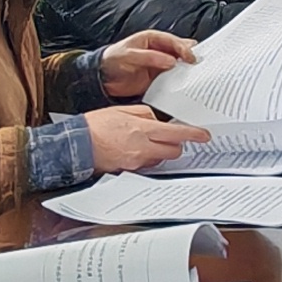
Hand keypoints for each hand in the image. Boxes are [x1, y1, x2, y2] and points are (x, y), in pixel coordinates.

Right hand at [85, 104, 210, 173]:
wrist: (77, 145)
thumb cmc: (96, 126)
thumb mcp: (122, 110)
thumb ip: (144, 113)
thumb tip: (157, 120)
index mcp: (142, 129)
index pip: (176, 134)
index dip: (193, 135)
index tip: (204, 135)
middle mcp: (142, 147)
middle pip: (173, 150)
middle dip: (176, 144)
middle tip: (170, 137)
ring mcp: (136, 161)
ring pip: (161, 158)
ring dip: (160, 151)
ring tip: (145, 141)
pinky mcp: (129, 170)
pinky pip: (147, 164)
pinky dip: (147, 157)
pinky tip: (135, 149)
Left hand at [98, 30, 197, 100]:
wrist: (102, 79)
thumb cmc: (112, 60)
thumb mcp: (128, 55)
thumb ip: (149, 57)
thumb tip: (170, 61)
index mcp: (153, 39)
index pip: (173, 41)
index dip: (184, 48)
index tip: (191, 58)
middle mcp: (159, 50)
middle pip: (181, 52)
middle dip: (191, 57)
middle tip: (201, 66)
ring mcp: (160, 64)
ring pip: (180, 66)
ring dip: (187, 71)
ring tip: (198, 77)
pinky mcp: (158, 78)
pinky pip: (173, 79)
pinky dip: (180, 82)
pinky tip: (187, 86)